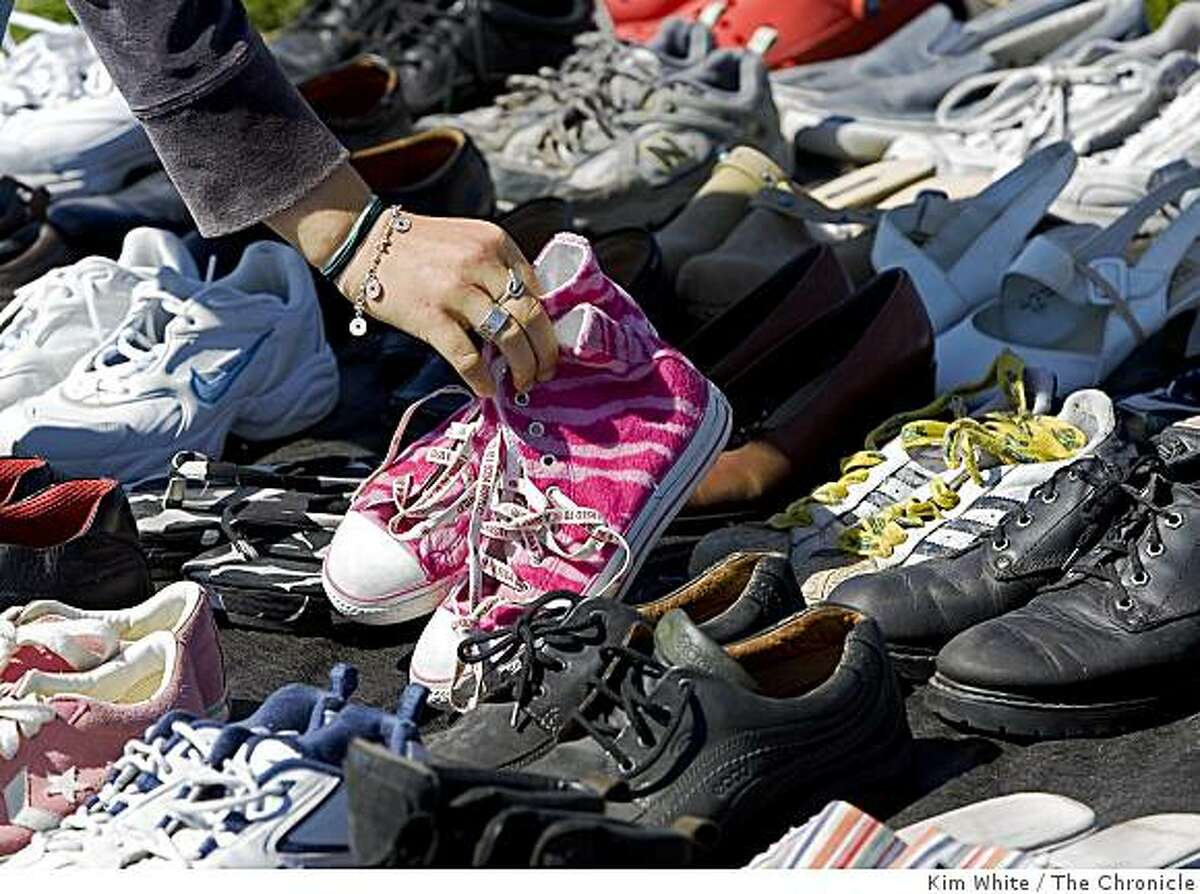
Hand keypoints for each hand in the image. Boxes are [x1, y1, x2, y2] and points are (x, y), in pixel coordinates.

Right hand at [338, 213, 555, 396]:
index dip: (547, 324)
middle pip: (531, 316)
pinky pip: (467, 356)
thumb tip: (528, 317)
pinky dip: (482, 378)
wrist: (365, 244)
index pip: (536, 290)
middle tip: (545, 372)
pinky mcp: (431, 317)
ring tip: (523, 383)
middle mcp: (480, 263)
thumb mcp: (468, 242)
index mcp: (495, 243)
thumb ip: (498, 270)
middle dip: (544, 351)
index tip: (547, 345)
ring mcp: (455, 291)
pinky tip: (487, 388)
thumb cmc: (420, 248)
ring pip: (508, 338)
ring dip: (522, 367)